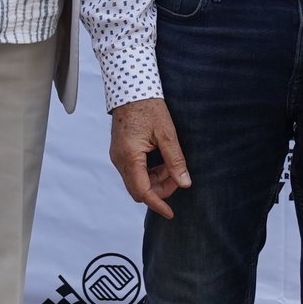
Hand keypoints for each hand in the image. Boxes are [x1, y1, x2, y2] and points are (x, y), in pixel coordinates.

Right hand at [108, 97, 191, 218]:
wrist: (131, 90)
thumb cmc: (148, 107)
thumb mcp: (167, 134)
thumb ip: (175, 161)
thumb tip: (184, 183)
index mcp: (129, 157)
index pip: (142, 191)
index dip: (157, 204)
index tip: (170, 213)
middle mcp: (119, 160)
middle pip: (139, 189)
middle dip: (160, 189)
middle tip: (179, 177)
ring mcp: (118, 156)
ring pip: (137, 181)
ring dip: (156, 180)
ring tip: (172, 166)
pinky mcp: (121, 152)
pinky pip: (134, 171)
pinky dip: (149, 172)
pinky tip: (162, 161)